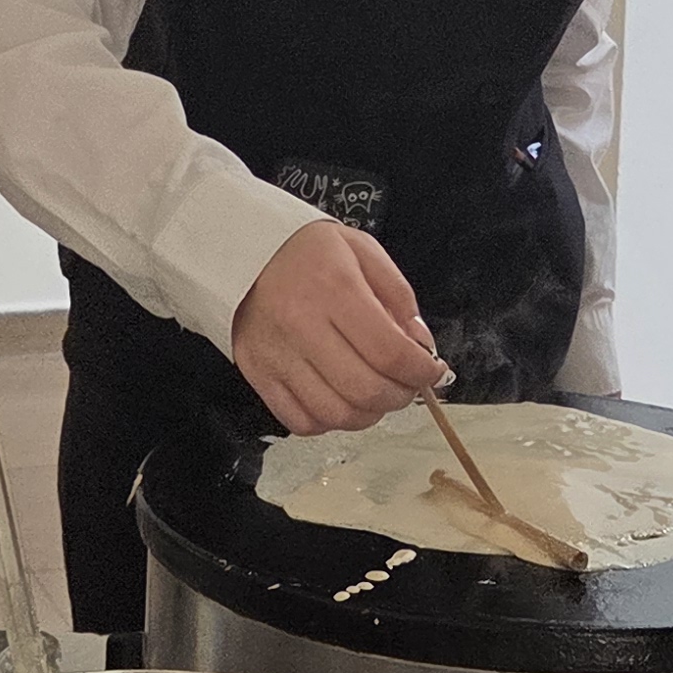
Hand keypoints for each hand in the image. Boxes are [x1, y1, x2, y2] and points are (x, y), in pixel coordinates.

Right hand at [230, 222, 450, 433]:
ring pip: (335, 415)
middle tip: (407, 385)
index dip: (422, 372)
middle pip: (365, 390)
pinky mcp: (258, 375)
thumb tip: (420, 347)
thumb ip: (399, 297)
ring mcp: (276, 355)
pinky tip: (339, 399)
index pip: (390, 352)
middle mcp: (301, 325)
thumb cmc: (306, 250)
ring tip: (375, 393)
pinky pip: (301, 422)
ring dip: (368, 414)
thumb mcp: (362, 251)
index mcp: (334, 289)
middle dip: (400, 396)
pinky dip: (329, 422)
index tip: (432, 371)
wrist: (240, 250)